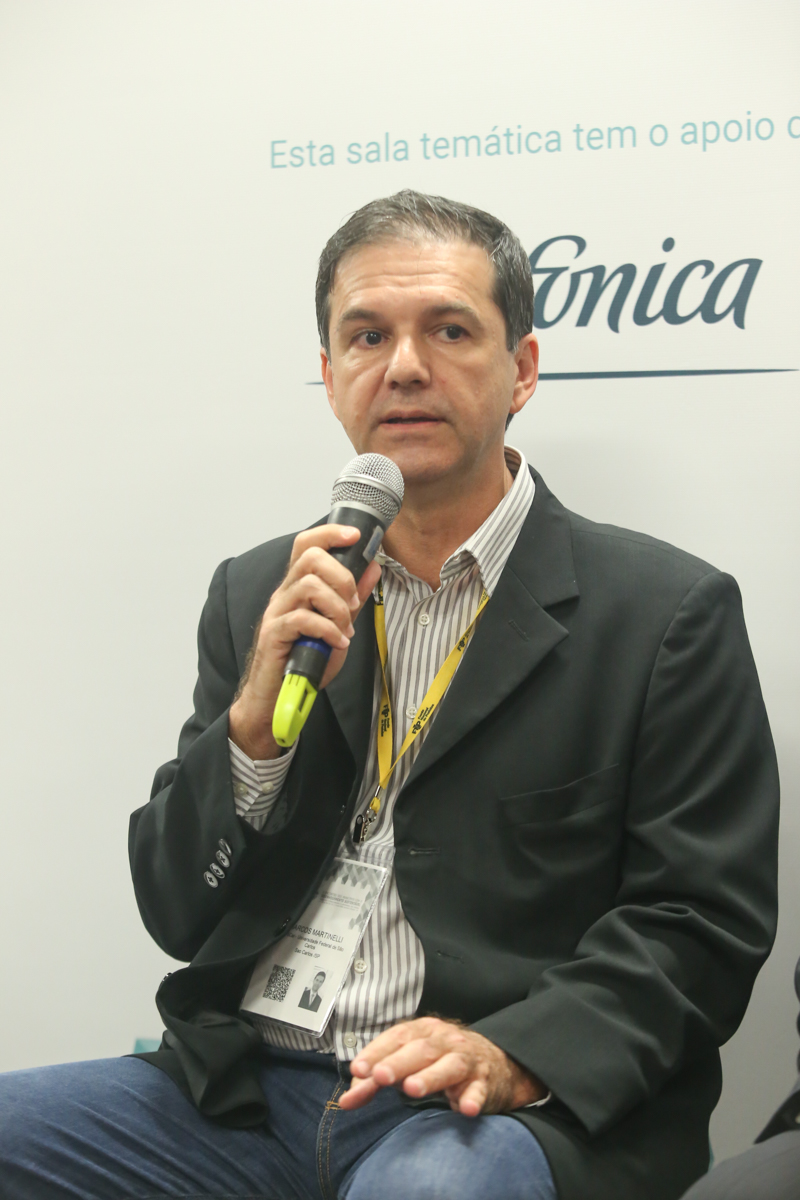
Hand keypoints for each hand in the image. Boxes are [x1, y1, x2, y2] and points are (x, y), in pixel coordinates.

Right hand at [229, 525, 380, 759]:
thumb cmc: (305, 660)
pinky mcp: (274, 634)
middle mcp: (284, 594)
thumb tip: (373, 567)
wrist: (278, 696)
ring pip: (309, 586)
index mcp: (297, 586)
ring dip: (337, 607)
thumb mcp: (337, 625)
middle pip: (310, 558)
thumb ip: (353, 597)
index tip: (356, 536)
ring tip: (344, 629)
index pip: (307, 544)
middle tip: (352, 605)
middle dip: (341, 577)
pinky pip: (303, 619)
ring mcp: (277, 612)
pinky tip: (337, 643)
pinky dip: (328, 630)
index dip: (330, 533)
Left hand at [338, 1017, 544, 1117]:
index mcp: (422, 1031)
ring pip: (448, 1066)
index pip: (397, 1037)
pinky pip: (479, 1090)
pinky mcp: (484, 1082)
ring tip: (412, 1089)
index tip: (358, 1069)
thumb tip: (345, 1101)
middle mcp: (444, 1040)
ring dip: (431, 1077)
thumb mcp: (407, 1065)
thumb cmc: (439, 1063)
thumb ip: (376, 1080)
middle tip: (380, 1077)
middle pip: (420, 1050)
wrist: (494, 1064)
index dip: (377, 1052)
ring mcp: (466, 1059)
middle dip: (398, 1063)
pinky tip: (466, 1109)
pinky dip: (473, 1098)